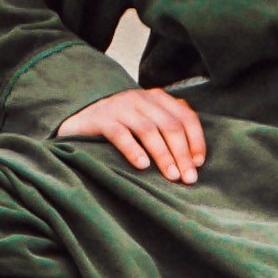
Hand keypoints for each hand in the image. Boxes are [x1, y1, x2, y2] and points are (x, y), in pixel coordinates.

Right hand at [56, 87, 205, 183]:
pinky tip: (142, 166)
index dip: (196, 140)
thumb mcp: (146, 120)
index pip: (186, 116)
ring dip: (163, 155)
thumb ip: (166, 128)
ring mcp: (120, 107)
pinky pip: (121, 135)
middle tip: (188, 179)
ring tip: (171, 176)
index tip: (199, 163)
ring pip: (149, 130)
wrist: (79, 116)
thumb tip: (193, 160)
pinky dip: (133, 150)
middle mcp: (141, 99)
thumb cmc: (119, 124)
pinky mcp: (101, 119)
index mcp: (157, 98)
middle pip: (170, 126)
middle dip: (182, 154)